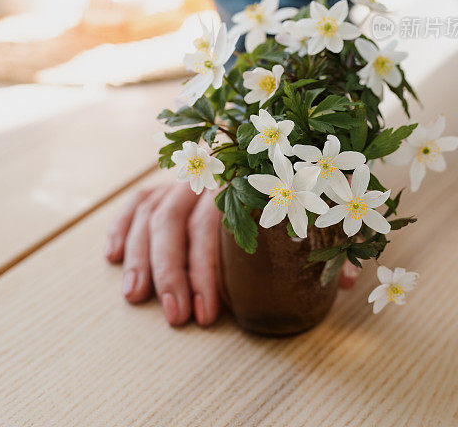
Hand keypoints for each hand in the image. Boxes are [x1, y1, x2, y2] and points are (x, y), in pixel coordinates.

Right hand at [105, 183, 359, 326]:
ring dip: (142, 258)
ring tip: (137, 298)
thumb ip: (323, 242)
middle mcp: (206, 179)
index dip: (208, 269)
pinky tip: (111, 259)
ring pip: (151, 215)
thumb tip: (345, 281)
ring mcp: (181, 181)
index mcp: (242, 184)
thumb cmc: (287, 192)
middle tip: (176, 317)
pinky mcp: (161, 186)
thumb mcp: (309, 212)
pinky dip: (120, 228)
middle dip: (173, 272)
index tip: (210, 312)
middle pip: (176, 221)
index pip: (215, 225)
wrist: (266, 141)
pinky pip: (134, 203)